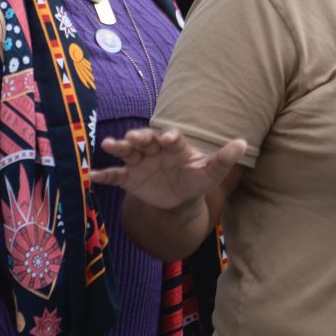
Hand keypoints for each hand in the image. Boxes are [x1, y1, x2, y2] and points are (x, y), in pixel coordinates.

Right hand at [91, 127, 245, 211]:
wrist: (180, 199)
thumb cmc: (197, 180)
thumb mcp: (211, 172)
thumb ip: (224, 159)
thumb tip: (243, 143)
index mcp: (175, 146)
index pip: (172, 138)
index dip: (169, 137)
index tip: (167, 139)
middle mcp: (155, 150)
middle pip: (145, 140)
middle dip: (139, 138)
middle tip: (132, 137)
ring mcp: (140, 163)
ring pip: (128, 153)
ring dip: (118, 148)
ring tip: (109, 144)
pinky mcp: (129, 178)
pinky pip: (115, 176)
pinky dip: (104, 176)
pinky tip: (92, 176)